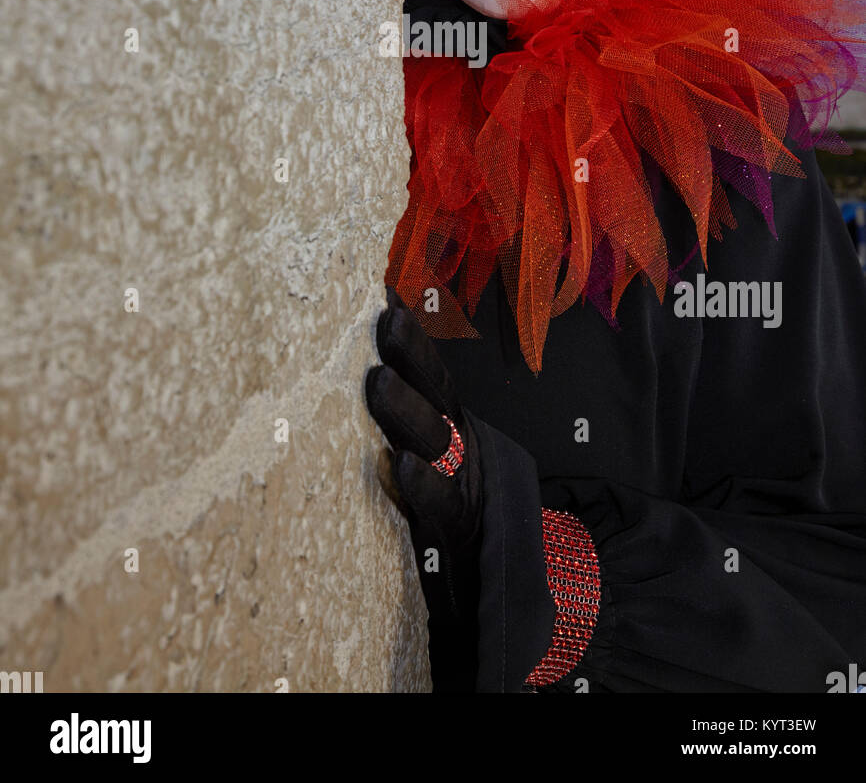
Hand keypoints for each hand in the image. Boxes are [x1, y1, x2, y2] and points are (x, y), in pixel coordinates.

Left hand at [365, 302, 482, 689]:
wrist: (496, 596)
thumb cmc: (447, 523)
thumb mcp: (429, 465)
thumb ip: (406, 423)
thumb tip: (369, 355)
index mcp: (450, 429)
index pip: (433, 376)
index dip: (414, 338)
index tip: (388, 297)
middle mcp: (459, 452)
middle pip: (437, 397)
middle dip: (413, 357)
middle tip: (386, 321)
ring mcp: (461, 492)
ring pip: (437, 442)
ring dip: (407, 411)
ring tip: (378, 380)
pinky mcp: (456, 539)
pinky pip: (441, 508)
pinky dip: (424, 486)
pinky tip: (404, 466)